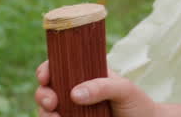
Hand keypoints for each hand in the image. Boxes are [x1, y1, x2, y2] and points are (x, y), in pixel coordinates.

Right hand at [35, 60, 158, 116]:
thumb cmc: (137, 104)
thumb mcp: (125, 90)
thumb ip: (104, 87)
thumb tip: (74, 94)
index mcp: (86, 75)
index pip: (59, 67)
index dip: (46, 69)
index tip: (44, 76)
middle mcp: (75, 93)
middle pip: (47, 90)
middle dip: (42, 94)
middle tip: (53, 102)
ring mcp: (73, 111)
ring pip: (47, 111)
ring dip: (45, 113)